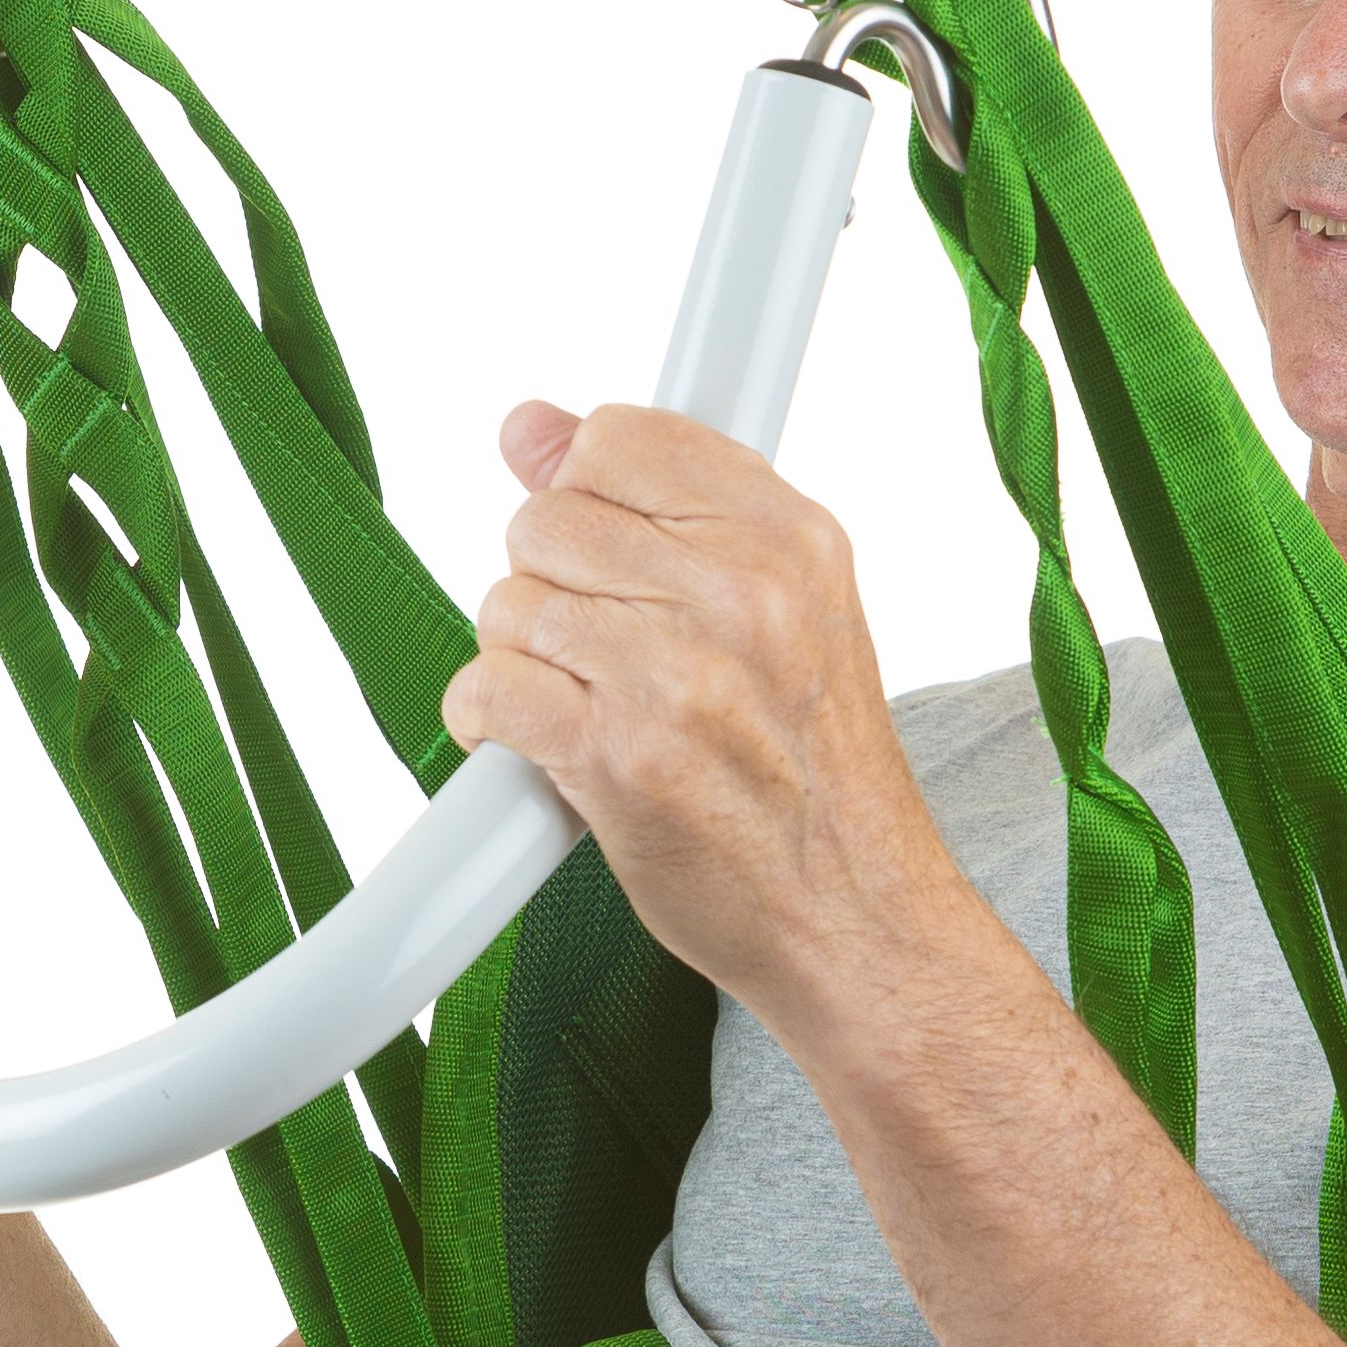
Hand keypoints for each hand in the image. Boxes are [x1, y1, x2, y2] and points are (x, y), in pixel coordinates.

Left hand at [442, 402, 973, 1040]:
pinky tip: (536, 747)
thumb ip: (663, 511)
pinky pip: (489, 689)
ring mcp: (678, 675)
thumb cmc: (816, 777)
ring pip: (510, 605)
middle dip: (552, 588)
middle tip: (604, 658)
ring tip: (586, 710)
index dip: (587, 498)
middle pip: (546, 520)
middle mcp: (740, 593)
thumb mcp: (785, 612)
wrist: (858, 921)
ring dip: (522, 663)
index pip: (617, 438)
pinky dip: (488, 723)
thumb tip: (528, 425)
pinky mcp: (621, 758)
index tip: (608, 563)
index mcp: (790, 538)